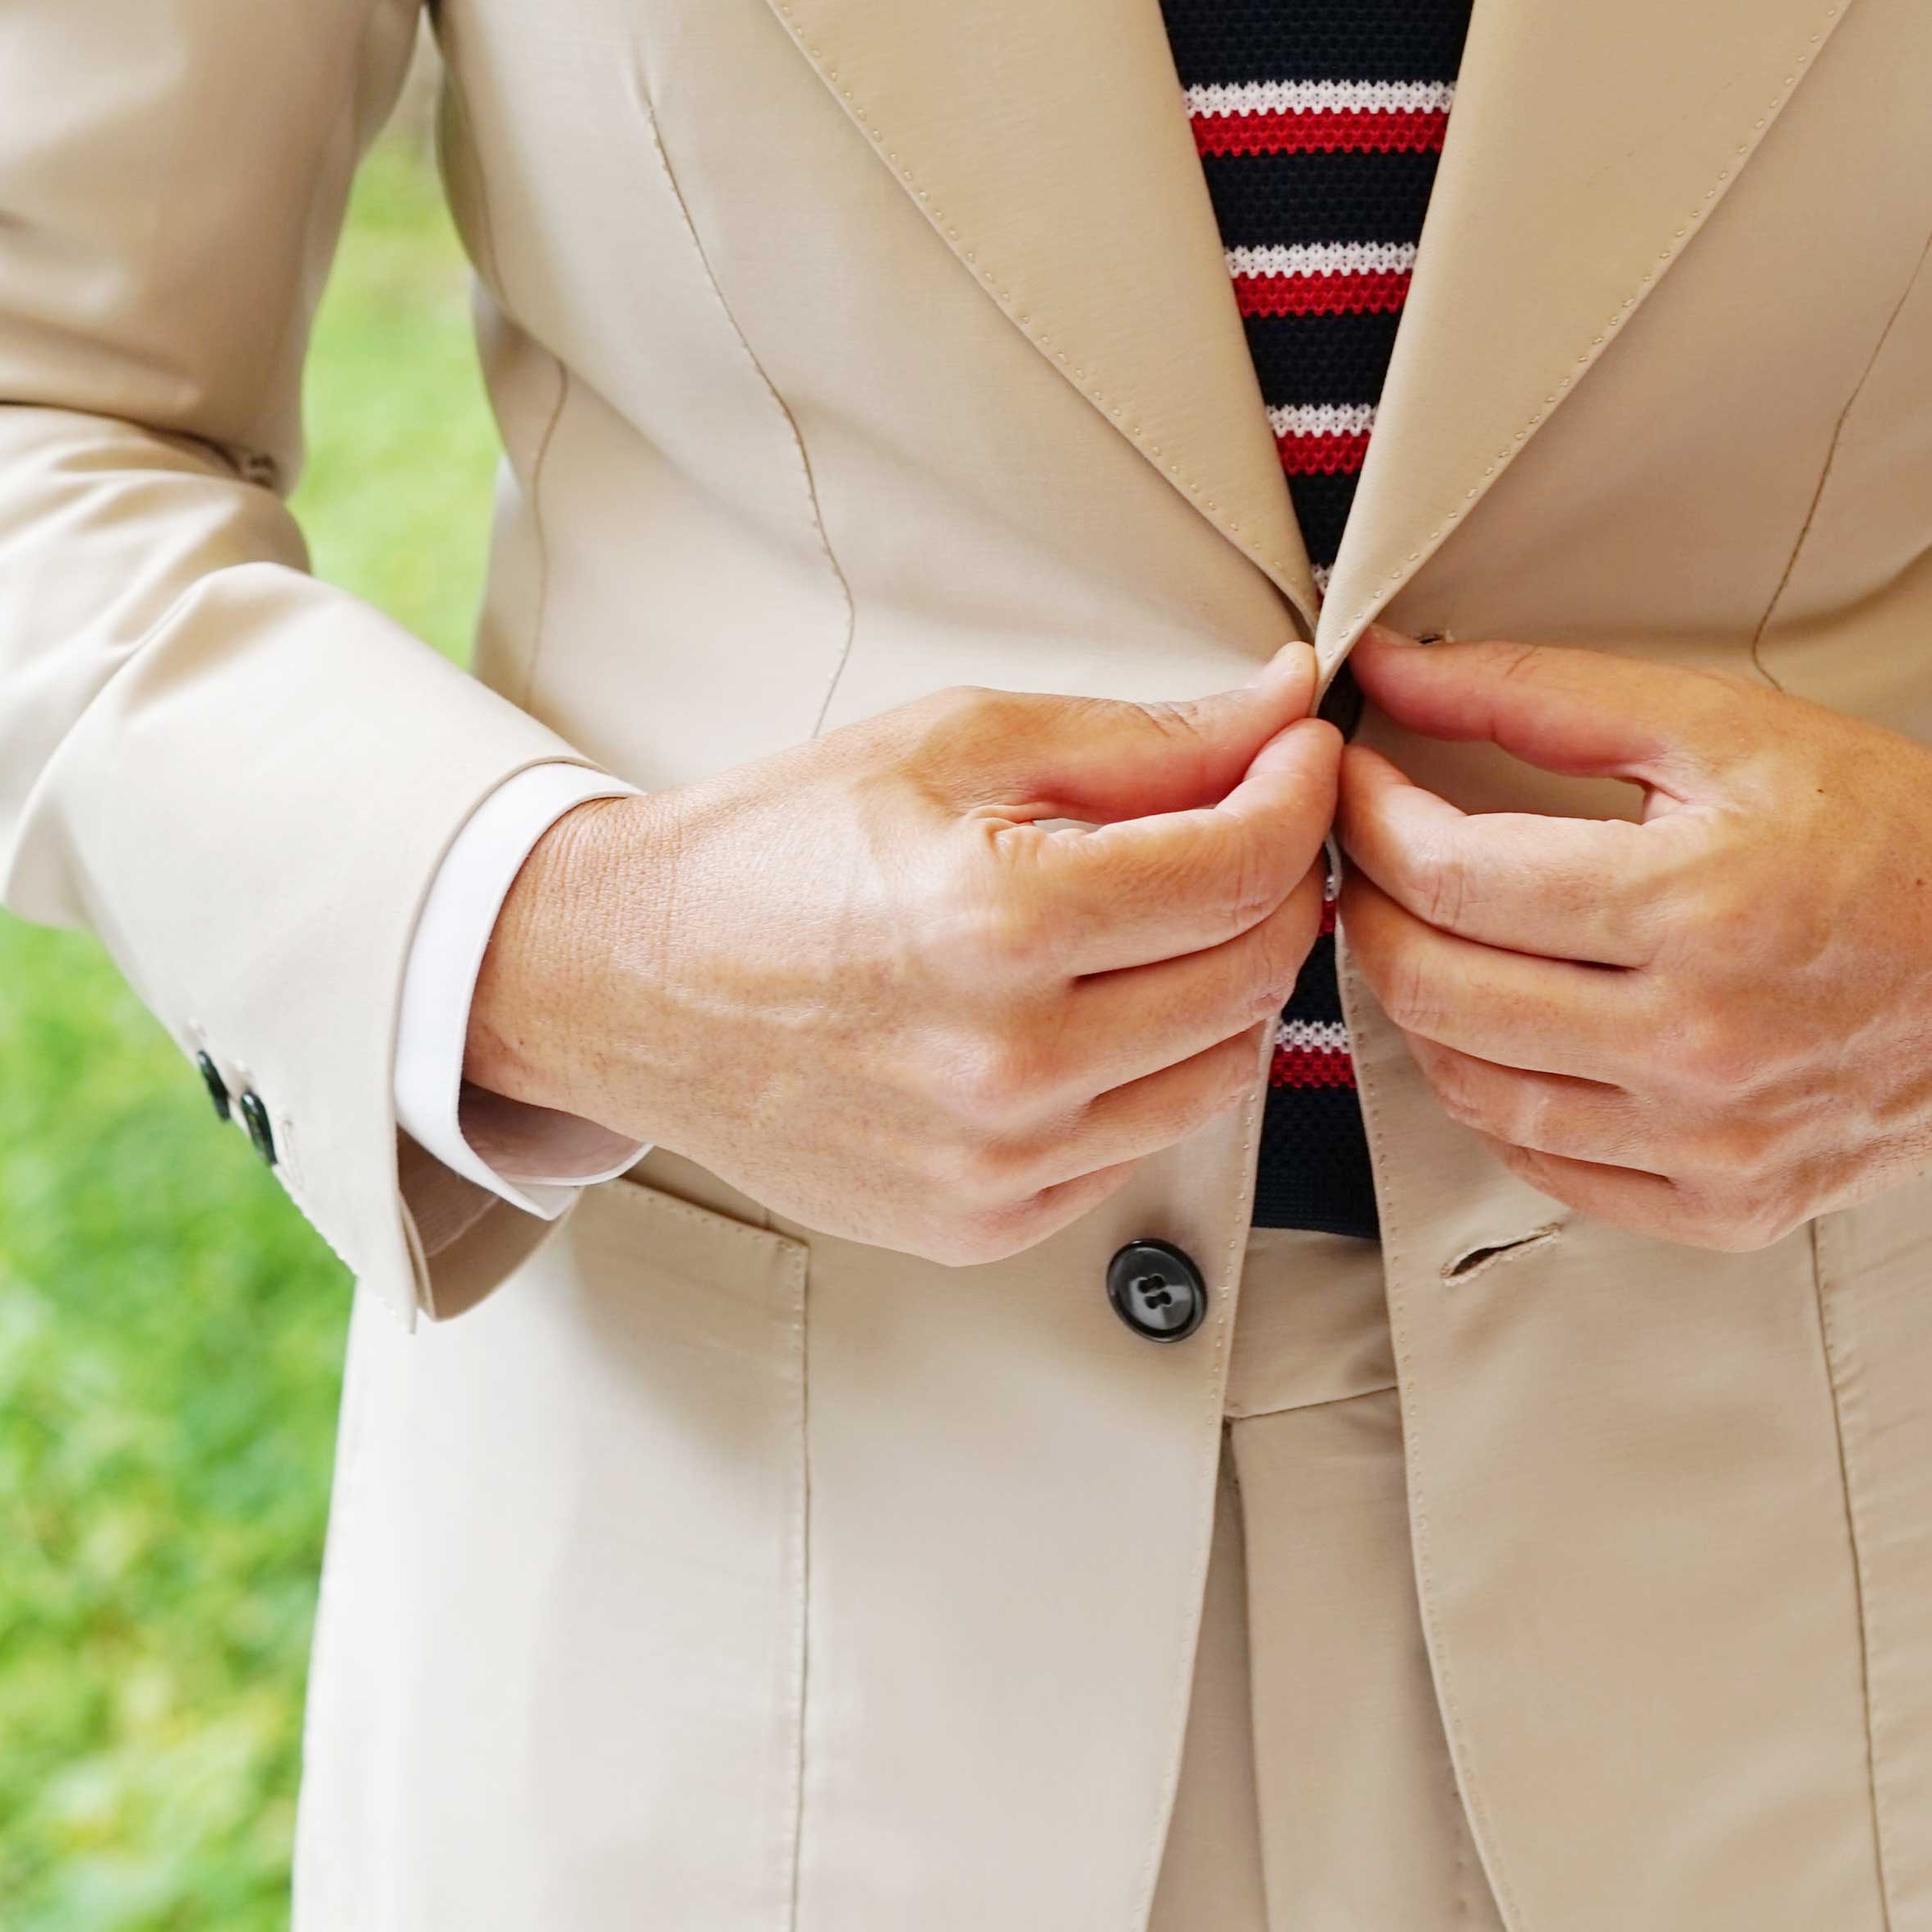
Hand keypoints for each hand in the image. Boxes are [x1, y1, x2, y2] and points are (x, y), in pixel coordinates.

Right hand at [465, 648, 1338, 1262]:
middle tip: (1250, 823)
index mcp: (1003, 920)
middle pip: (1254, 971)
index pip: (1243, 866)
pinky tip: (1098, 1005)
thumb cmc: (774, 855)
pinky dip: (1155, 1067)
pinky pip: (1144, 1142)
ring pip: (1224, 1067)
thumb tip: (1276, 711)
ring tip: (1171, 913)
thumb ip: (1139, 739)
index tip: (1300, 755)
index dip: (1301, 795)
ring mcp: (1002, 1158)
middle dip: (1280, 880)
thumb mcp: (955, 744)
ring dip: (1230, 980)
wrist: (630, 981)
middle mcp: (1010, 1059)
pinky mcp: (988, 1221)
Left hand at [1333, 631, 1931, 1250]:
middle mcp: (1696, 1043)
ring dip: (1424, 1007)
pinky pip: (1549, 1169)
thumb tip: (1396, 671)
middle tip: (1375, 853)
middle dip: (1375, 909)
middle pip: (1438, 991)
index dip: (1370, 817)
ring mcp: (1710, 1143)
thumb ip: (1544, 696)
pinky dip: (1500, 1098)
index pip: (1450, 877)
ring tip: (1437, 934)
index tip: (1356, 778)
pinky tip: (1511, 1030)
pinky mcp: (1728, 1207)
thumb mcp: (1724, 726)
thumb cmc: (1894, 830)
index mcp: (1694, 908)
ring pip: (1473, 1091)